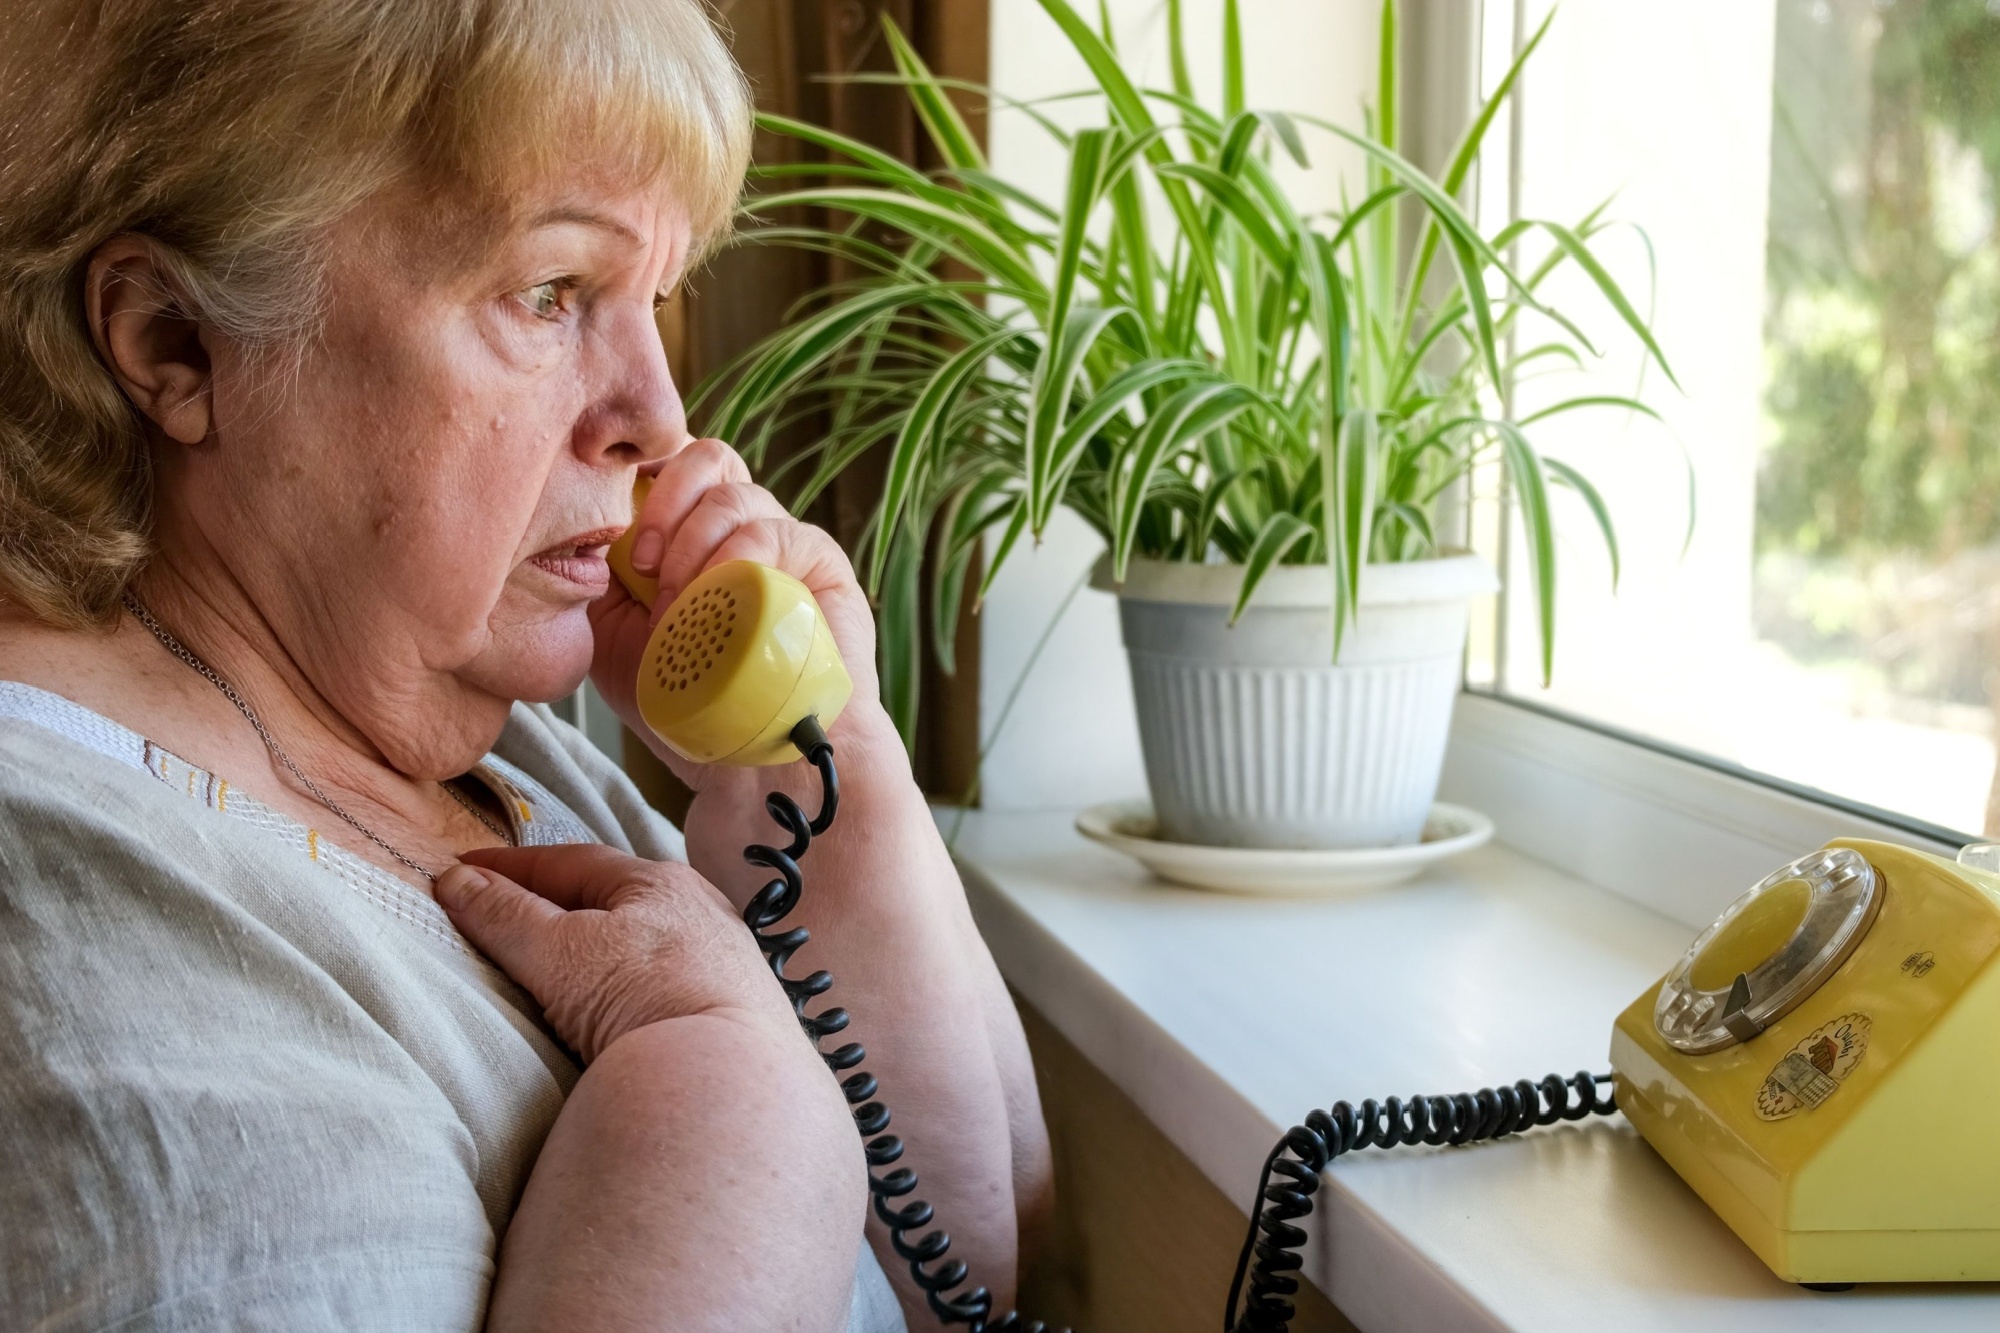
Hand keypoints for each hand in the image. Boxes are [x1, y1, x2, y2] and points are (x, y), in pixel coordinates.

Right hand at [435, 844, 779, 1062]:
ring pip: (643, 949)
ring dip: (598, 953)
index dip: (512, 868)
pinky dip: (628, 991)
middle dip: (559, 907)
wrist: (730, 1082)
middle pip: (614, 902)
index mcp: (661, 883)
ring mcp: (722, 968)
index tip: (464, 874)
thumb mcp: (562, 952)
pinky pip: (664, 991)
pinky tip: (615, 1014)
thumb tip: (456, 882)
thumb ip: (507, 917)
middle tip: (504, 919)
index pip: (571, 862)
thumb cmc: (646, 999)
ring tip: (555, 970)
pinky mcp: (732, 1019)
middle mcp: (701, 915)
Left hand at [589, 439, 883, 787]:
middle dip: (662, 500)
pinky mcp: (820, 563)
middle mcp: (739, 526)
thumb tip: (577, 525)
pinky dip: (736, 555)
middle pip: (706, 455)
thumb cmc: (682, 702)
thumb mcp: (609, 633)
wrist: (748, 761)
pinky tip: (716, 597)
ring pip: (734, 494)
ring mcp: (782, 540)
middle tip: (642, 564)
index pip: (669, 462)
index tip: (607, 524)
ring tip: (676, 605)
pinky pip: (775, 530)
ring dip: (692, 543)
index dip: (635, 470)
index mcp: (691, 532)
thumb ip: (593, 576)